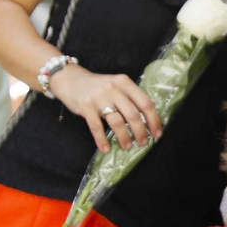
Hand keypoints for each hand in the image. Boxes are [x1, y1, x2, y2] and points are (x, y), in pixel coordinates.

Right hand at [47, 66, 162, 152]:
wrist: (69, 79)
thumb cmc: (97, 86)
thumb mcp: (116, 85)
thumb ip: (129, 98)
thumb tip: (146, 120)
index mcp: (124, 83)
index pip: (145, 102)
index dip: (154, 120)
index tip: (157, 133)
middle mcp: (113, 89)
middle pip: (133, 114)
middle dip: (141, 131)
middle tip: (143, 142)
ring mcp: (99, 97)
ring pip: (117, 122)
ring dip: (124, 137)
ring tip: (128, 146)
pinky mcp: (85, 106)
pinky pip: (96, 127)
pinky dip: (102, 140)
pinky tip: (106, 148)